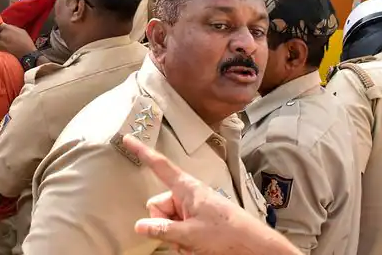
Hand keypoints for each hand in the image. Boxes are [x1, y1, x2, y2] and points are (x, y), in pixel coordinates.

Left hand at [0, 22, 37, 58]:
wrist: (26, 53)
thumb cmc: (26, 41)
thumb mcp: (20, 30)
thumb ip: (11, 28)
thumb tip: (7, 27)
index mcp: (7, 28)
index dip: (0, 27)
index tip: (2, 29)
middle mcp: (1, 34)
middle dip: (1, 34)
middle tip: (7, 37)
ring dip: (1, 40)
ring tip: (8, 43)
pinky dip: (1, 45)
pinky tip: (7, 47)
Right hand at [123, 135, 296, 254]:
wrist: (254, 246)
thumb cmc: (226, 234)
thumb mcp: (191, 235)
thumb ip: (163, 230)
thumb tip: (139, 226)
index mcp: (186, 187)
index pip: (159, 165)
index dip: (142, 152)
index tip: (127, 137)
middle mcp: (187, 194)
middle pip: (159, 205)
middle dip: (163, 223)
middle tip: (183, 237)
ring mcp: (193, 207)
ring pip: (167, 220)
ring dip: (175, 235)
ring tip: (194, 244)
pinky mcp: (198, 219)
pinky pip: (178, 227)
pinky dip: (182, 239)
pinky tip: (197, 247)